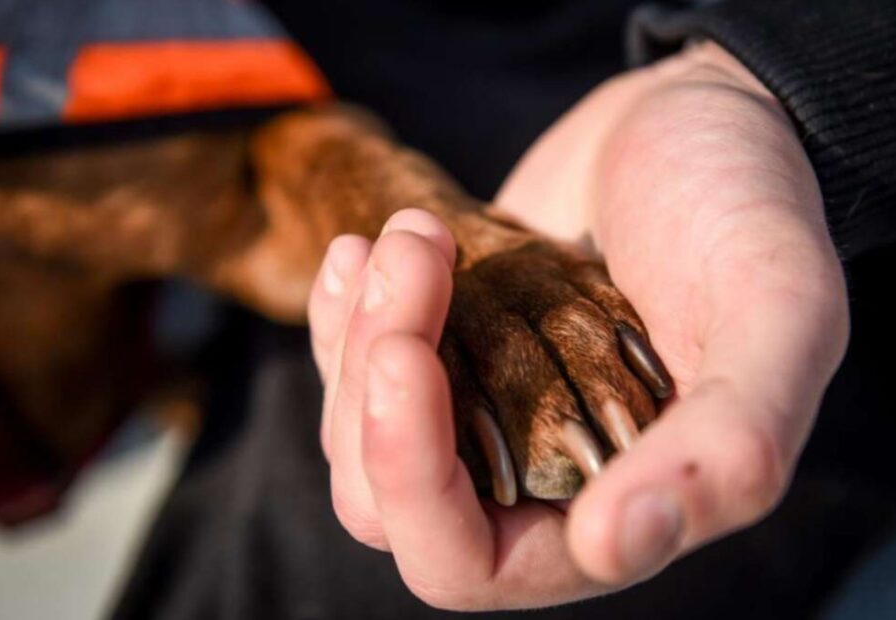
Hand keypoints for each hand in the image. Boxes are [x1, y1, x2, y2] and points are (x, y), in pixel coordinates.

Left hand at [308, 41, 848, 608]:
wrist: (693, 122)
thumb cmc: (746, 208)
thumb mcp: (775, 314)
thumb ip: (728, 448)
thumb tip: (616, 546)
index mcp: (612, 502)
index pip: (465, 561)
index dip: (412, 480)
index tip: (405, 355)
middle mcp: (533, 476)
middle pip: (383, 499)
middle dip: (370, 383)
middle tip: (413, 254)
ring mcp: (479, 412)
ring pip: (354, 435)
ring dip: (356, 336)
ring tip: (407, 236)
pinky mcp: (447, 350)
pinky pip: (352, 370)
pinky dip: (338, 315)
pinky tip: (357, 252)